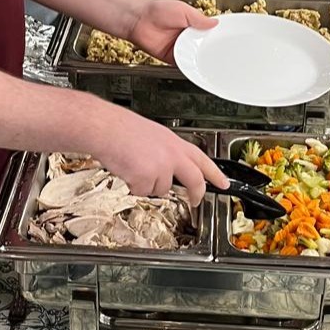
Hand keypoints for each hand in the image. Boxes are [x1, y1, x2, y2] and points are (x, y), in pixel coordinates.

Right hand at [91, 108, 229, 205]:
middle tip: (196, 201)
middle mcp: (172, 155)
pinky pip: (141, 191)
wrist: (106, 128)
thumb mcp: (152, 135)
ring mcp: (162, 168)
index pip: (201, 159)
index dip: (214, 173)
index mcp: (174, 142)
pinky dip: (132, 185)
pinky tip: (126, 169)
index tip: (223, 183)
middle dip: (197, 194)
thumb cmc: (122, 128)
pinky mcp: (147, 179)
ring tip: (133, 165)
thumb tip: (166, 165)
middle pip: (194, 180)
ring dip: (147, 184)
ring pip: (160, 189)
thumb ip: (164, 151)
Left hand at [125, 0, 216, 63]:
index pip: (208, 32)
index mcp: (191, 24)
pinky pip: (184, 65)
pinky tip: (197, 67)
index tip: (226, 39)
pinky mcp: (172, 58)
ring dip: (201, 59)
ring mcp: (179, 48)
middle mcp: (186, 37)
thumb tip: (214, 22)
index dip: (216, 36)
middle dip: (210, 49)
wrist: (139, 21)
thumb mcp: (183, 10)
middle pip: (203, 46)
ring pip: (195, 57)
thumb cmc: (156, 11)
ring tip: (211, 60)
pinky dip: (190, 67)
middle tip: (221, 52)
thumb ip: (199, 18)